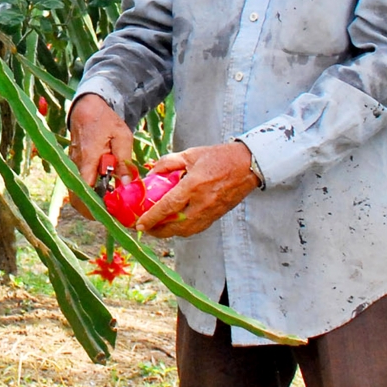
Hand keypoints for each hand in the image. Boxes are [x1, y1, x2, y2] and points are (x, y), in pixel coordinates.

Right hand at [67, 93, 135, 217]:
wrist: (87, 107)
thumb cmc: (106, 120)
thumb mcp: (122, 136)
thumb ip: (124, 161)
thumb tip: (127, 185)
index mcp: (88, 158)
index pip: (85, 189)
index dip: (96, 206)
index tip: (111, 215)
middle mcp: (75, 164)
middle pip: (77, 197)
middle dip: (92, 210)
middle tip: (112, 215)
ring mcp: (72, 165)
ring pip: (76, 192)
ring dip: (91, 202)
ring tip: (111, 205)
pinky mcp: (74, 165)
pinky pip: (78, 184)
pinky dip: (89, 193)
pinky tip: (105, 192)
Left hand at [134, 142, 259, 238]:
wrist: (247, 165)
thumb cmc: (219, 157)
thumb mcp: (191, 154)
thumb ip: (169, 163)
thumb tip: (152, 173)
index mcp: (194, 185)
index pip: (168, 206)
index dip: (152, 217)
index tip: (139, 224)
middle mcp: (201, 202)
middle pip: (175, 225)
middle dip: (157, 230)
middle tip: (143, 227)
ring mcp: (210, 212)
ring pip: (185, 231)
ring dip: (168, 232)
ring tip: (155, 228)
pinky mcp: (216, 216)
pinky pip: (196, 229)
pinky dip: (182, 230)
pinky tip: (173, 225)